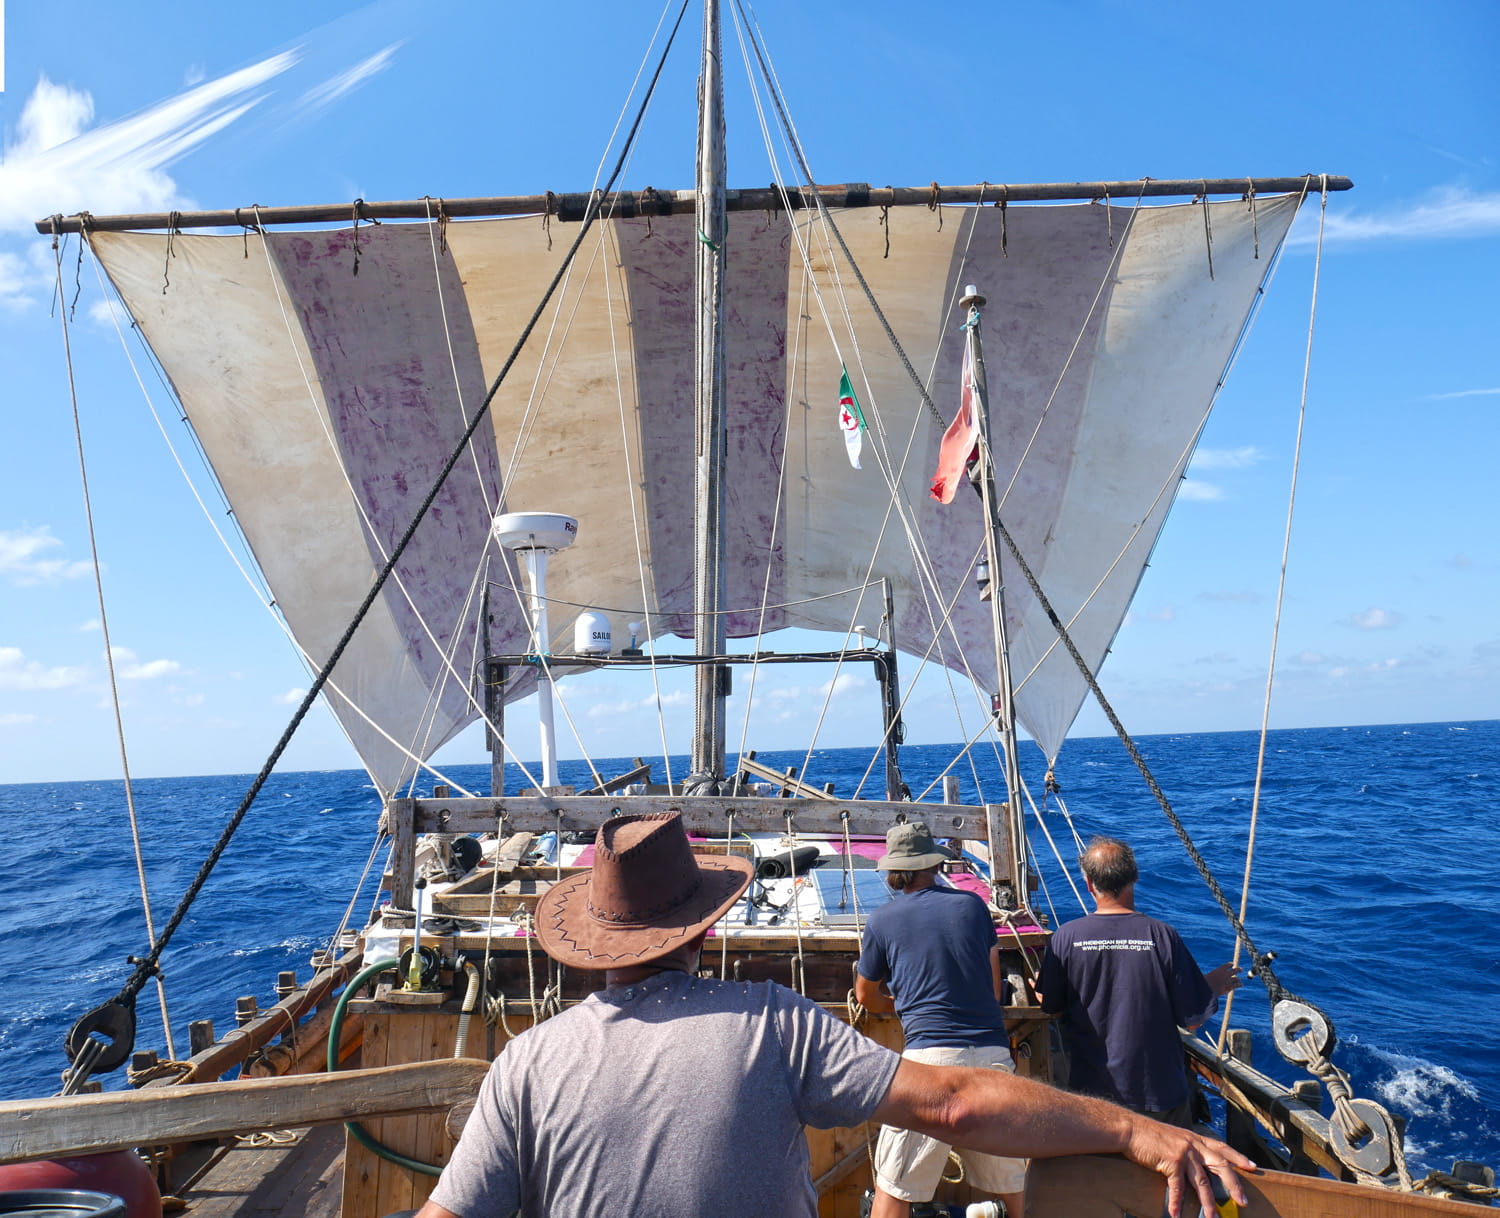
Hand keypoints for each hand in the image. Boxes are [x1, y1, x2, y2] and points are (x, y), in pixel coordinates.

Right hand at [1124, 1119, 1254, 1217]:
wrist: (1130, 1129)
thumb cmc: (1149, 1135)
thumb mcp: (1174, 1138)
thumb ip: (1187, 1148)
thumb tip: (1195, 1164)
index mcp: (1195, 1138)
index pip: (1222, 1147)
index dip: (1238, 1156)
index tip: (1252, 1166)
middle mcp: (1193, 1144)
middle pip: (1220, 1165)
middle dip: (1233, 1185)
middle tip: (1242, 1201)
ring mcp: (1184, 1153)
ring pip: (1202, 1182)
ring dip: (1208, 1203)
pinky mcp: (1171, 1161)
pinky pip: (1177, 1187)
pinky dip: (1176, 1202)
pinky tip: (1175, 1214)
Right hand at [1204, 962, 1242, 997]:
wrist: (1207, 988)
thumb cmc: (1205, 983)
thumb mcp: (1206, 976)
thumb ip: (1211, 976)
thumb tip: (1207, 975)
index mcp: (1219, 970)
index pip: (1227, 965)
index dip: (1230, 964)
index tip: (1232, 964)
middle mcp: (1225, 974)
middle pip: (1235, 970)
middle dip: (1238, 970)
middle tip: (1241, 969)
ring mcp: (1228, 980)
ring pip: (1237, 978)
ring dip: (1238, 979)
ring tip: (1238, 979)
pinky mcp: (1230, 987)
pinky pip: (1237, 985)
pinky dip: (1239, 984)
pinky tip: (1241, 984)